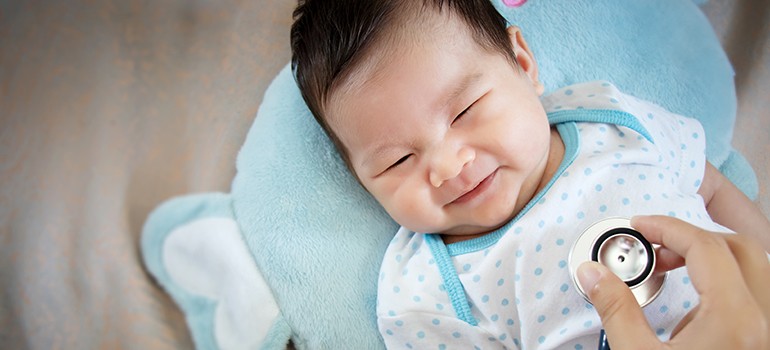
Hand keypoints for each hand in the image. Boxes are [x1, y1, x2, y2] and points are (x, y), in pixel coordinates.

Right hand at [576, 215, 769, 348]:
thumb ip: (616, 310)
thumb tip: (593, 273)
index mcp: (737, 319)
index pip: (706, 247)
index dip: (668, 228)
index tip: (640, 225)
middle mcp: (764, 320)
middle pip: (739, 248)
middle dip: (692, 239)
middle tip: (653, 247)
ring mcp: (769, 332)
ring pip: (756, 269)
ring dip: (713, 259)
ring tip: (672, 271)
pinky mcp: (762, 342)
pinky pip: (756, 296)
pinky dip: (725, 286)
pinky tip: (693, 310)